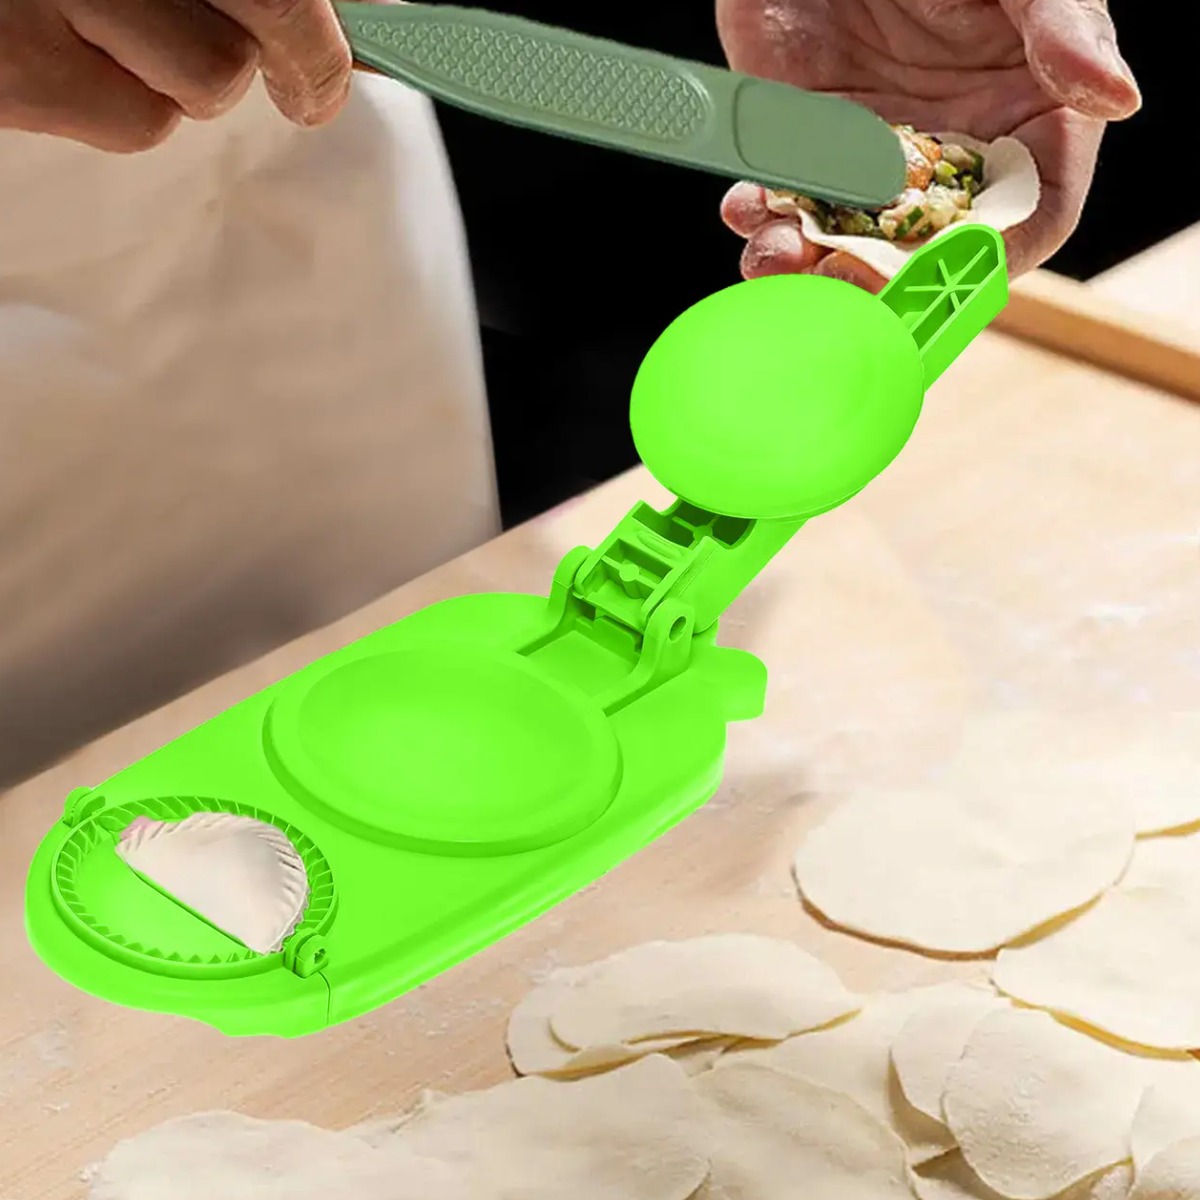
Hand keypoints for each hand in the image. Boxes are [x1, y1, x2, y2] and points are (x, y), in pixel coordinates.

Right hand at [0, 0, 357, 153]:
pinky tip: (68, 63)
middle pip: (278, 11)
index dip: (337, 12)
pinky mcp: (20, 69)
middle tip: (314, 91)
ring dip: (184, 73)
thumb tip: (337, 11)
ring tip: (117, 35)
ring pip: (210, 76)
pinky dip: (123, 107)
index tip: (376, 36)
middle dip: (312, 61)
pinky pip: (142, 123)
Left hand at [716, 0, 1140, 289]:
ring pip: (847, 241)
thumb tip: (1119, 97)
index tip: (934, 275)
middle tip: (836, 281)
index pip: (1024, 221)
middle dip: (878, 278)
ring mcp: (873, 157)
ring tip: (778, 256)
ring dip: (807, 261)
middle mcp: (950, 156)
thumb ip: (1065, 31)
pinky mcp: (805, 144)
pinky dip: (762, 218)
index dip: (984, 260)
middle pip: (925, 251)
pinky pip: (786, 202)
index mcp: (1026, 125)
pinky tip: (748, 209)